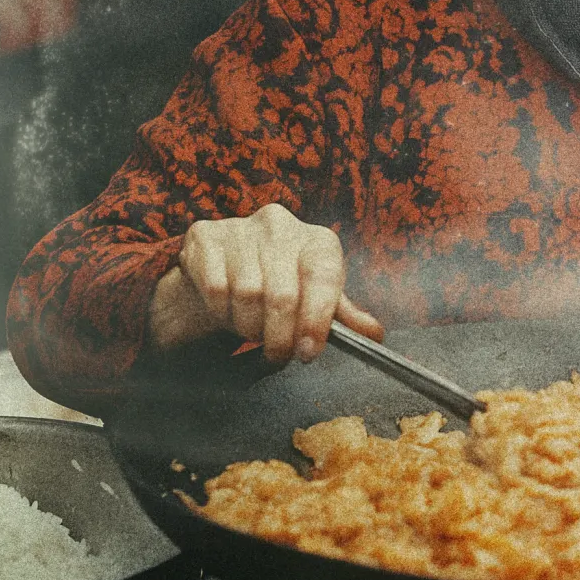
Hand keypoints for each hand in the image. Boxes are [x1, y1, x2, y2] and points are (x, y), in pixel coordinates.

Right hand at [147, 203, 383, 361]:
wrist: (225, 267)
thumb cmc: (280, 285)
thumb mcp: (315, 298)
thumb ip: (342, 315)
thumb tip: (374, 334)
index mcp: (317, 240)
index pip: (324, 279)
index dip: (316, 321)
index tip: (308, 353)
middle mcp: (281, 225)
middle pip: (283, 295)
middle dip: (278, 337)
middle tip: (276, 355)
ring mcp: (241, 227)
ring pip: (247, 294)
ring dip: (247, 327)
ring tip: (251, 329)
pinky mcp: (205, 235)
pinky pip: (215, 288)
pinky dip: (220, 312)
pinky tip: (226, 311)